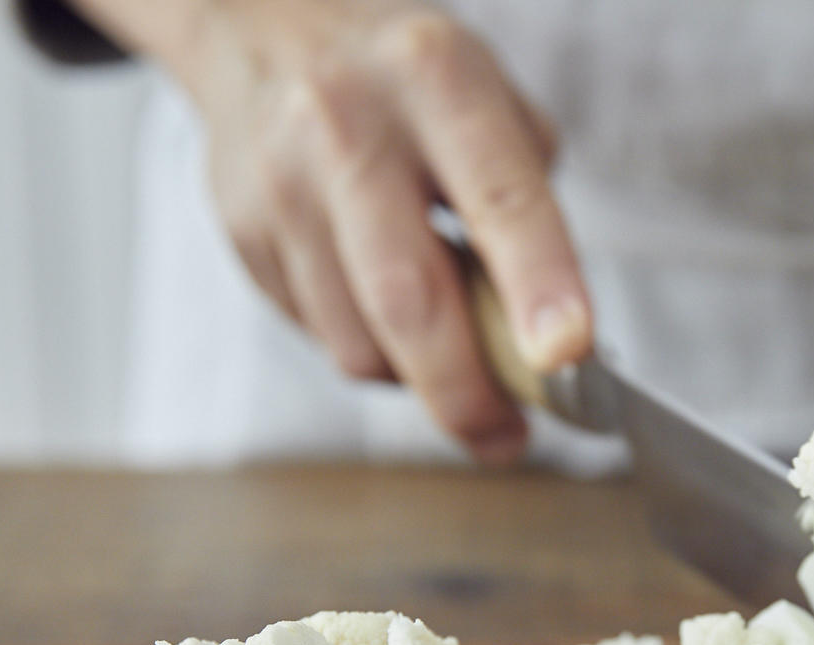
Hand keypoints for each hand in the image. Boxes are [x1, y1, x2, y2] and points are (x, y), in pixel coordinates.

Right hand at [89, 0, 591, 462]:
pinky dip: (370, 350)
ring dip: (418, 380)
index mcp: (436, 77)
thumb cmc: (405, 82)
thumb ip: (528, 205)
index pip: (501, 198)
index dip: (539, 285)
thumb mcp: (489, 97)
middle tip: (508, 435)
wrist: (260, 22)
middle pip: (410, 301)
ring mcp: (284, 184)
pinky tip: (382, 308)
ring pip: (359, 343)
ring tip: (449, 353)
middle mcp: (348, 126)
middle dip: (467, 393)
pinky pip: (322, 336)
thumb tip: (548, 339)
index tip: (569, 354)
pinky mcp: (244, 233)